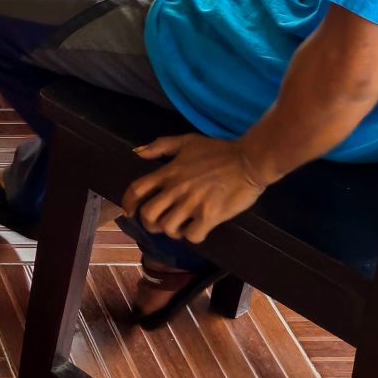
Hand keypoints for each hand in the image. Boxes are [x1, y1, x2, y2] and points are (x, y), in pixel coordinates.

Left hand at [121, 133, 268, 242]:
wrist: (249, 161)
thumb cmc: (219, 150)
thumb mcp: (187, 141)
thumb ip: (160, 145)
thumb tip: (138, 152)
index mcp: (169, 172)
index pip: (137, 189)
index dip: (128, 202)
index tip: (129, 211)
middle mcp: (176, 189)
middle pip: (148, 214)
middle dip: (150, 222)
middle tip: (160, 223)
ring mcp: (192, 203)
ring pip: (167, 228)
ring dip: (172, 231)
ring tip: (181, 226)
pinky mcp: (210, 216)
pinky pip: (192, 236)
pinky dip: (192, 236)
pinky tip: (197, 229)